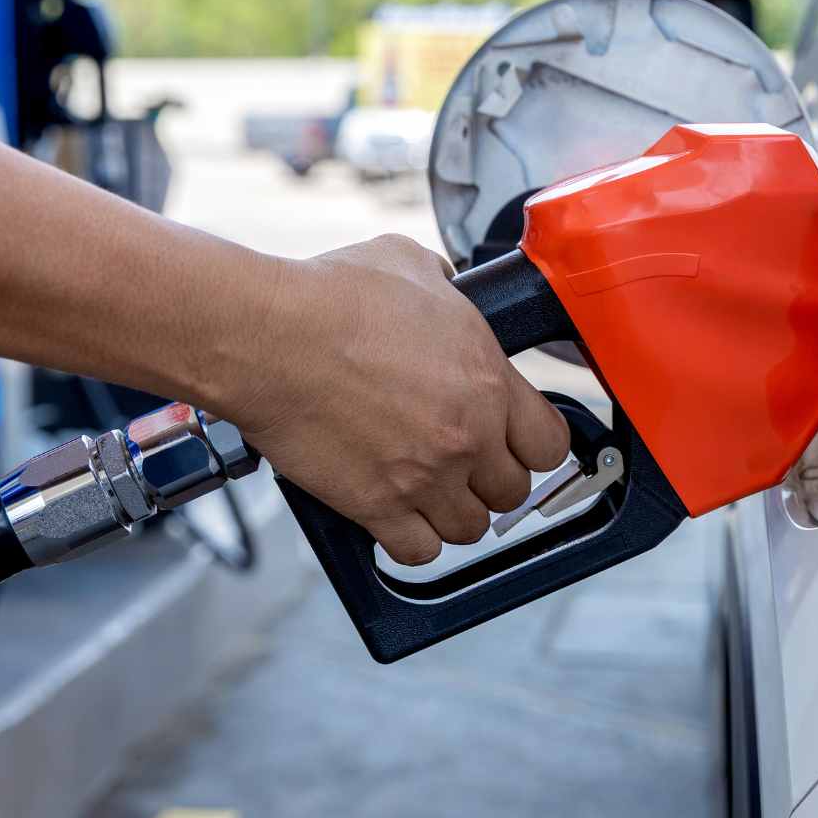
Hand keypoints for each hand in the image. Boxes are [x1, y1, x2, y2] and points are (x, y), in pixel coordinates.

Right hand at [224, 235, 569, 564]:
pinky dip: (412, 540)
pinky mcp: (377, 506)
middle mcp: (467, 435)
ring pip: (470, 528)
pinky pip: (419, 551)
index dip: (533, 445)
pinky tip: (399, 516)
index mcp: (488, 380)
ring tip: (431, 490)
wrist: (267, 336)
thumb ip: (447, 288)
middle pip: (512, 491)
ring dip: (454, 512)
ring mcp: (424, 476)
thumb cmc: (331, 297)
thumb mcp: (412, 266)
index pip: (549, 443)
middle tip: (465, 464)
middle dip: (491, 479)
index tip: (516, 443)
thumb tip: (449, 290)